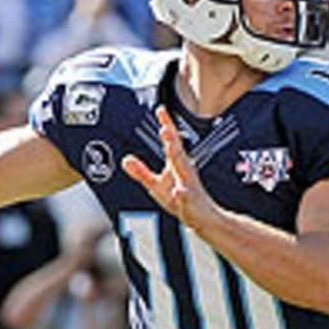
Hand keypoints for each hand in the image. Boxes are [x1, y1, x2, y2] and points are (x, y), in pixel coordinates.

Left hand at [122, 107, 220, 233]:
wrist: (203, 218)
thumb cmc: (180, 200)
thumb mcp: (156, 185)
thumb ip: (141, 172)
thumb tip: (125, 160)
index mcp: (177, 164)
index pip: (172, 142)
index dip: (167, 125)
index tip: (160, 110)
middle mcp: (185, 171)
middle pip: (177, 151)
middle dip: (171, 139)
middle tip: (164, 127)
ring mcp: (189, 185)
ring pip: (183, 170)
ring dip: (177, 158)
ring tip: (170, 147)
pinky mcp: (191, 202)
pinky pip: (186, 197)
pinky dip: (182, 194)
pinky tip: (178, 192)